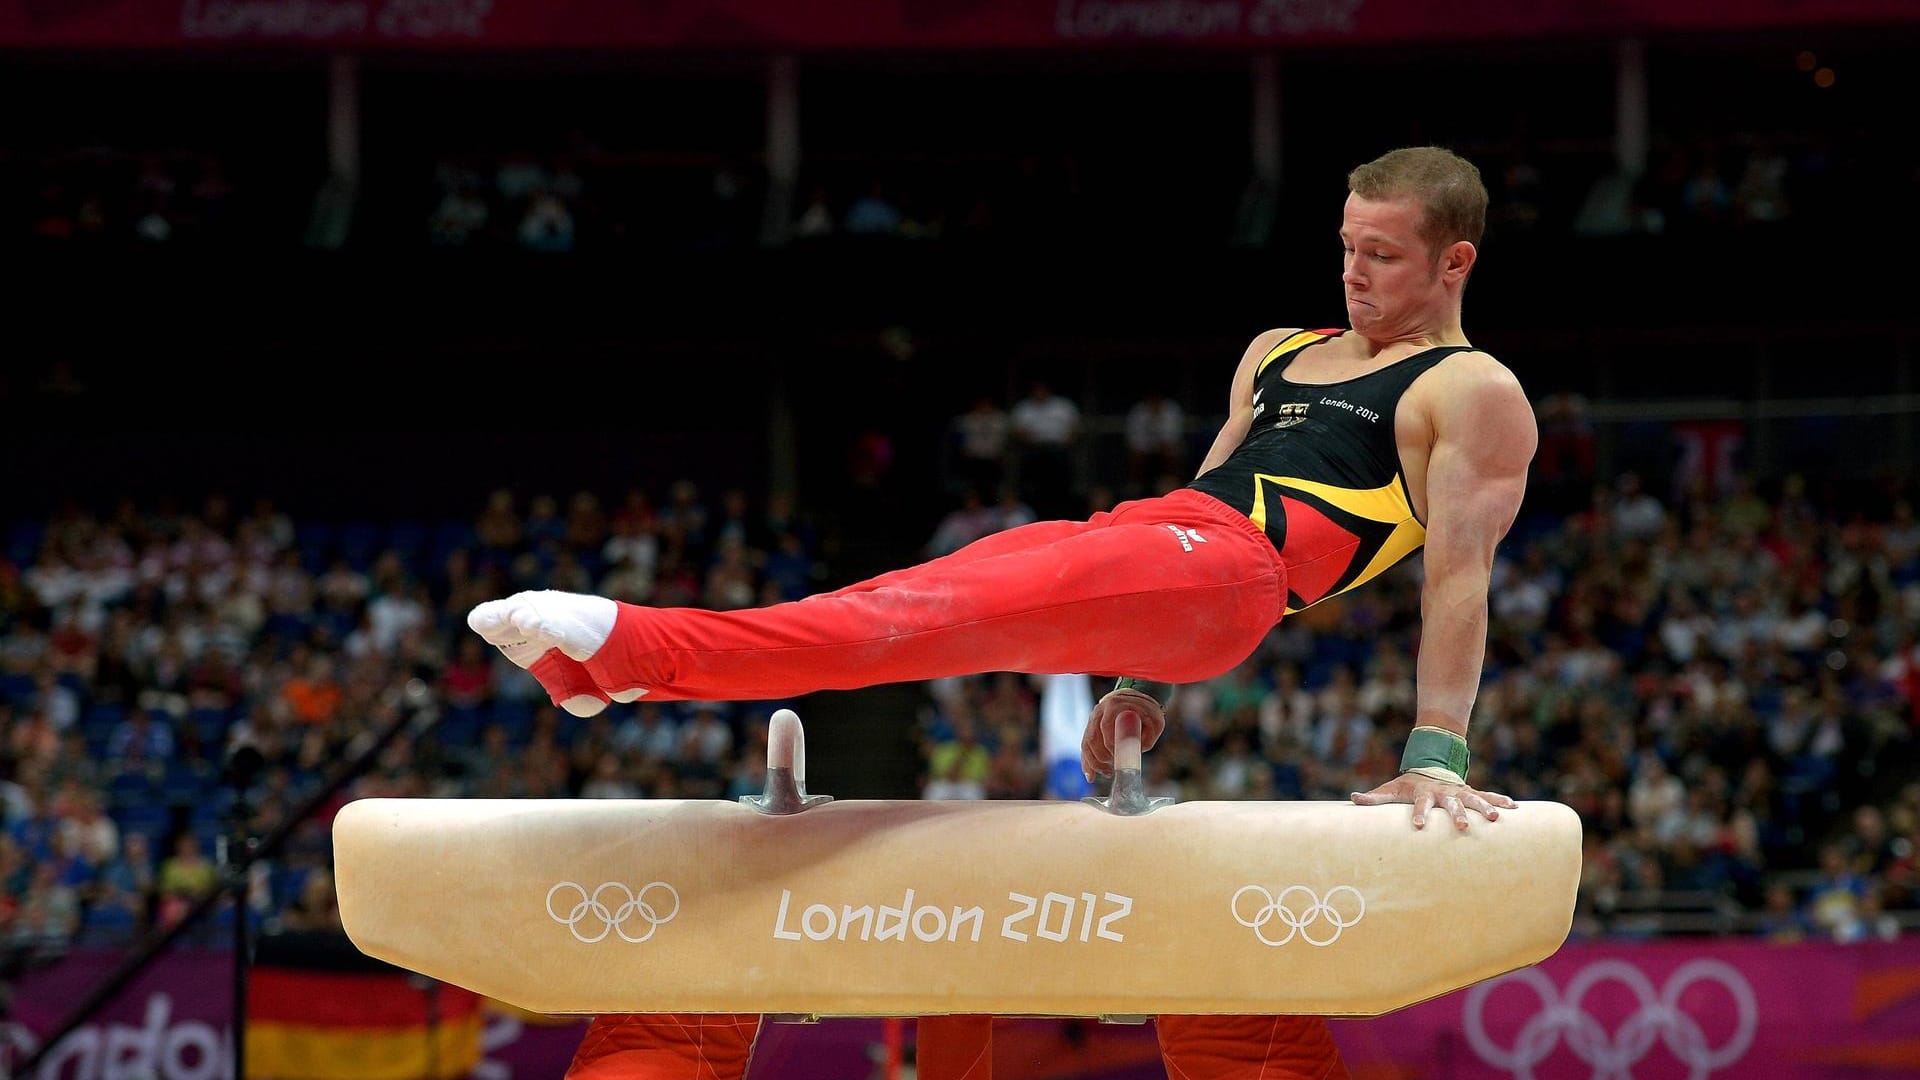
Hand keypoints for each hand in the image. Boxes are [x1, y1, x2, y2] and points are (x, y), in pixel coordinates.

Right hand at [1079, 690, 1166, 778]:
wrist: (1137, 699)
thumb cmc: (1148, 713)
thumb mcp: (1154, 723)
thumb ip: (1145, 738)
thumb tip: (1132, 757)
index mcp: (1115, 705)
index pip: (1105, 727)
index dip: (1109, 744)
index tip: (1116, 758)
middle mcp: (1100, 710)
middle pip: (1092, 737)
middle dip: (1100, 757)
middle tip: (1112, 769)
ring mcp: (1093, 719)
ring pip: (1087, 743)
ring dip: (1094, 762)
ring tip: (1107, 772)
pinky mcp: (1091, 727)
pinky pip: (1085, 746)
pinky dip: (1087, 762)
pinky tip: (1091, 776)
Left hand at [1350, 773, 1516, 829]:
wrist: (1429, 767)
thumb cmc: (1408, 785)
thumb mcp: (1390, 789)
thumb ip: (1373, 798)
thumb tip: (1352, 799)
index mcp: (1424, 793)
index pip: (1420, 804)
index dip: (1419, 814)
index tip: (1418, 825)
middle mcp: (1444, 792)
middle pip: (1451, 803)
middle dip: (1456, 814)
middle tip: (1462, 826)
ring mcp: (1459, 791)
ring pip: (1474, 799)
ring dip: (1485, 808)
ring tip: (1496, 818)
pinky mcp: (1471, 792)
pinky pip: (1488, 795)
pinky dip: (1500, 800)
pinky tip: (1515, 808)